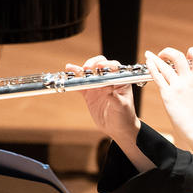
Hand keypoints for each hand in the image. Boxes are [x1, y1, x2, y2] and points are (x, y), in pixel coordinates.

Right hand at [67, 55, 152, 172]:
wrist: (118, 128)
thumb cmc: (124, 115)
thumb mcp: (121, 106)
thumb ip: (114, 96)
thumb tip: (107, 87)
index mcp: (120, 80)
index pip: (113, 67)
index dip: (106, 64)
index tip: (100, 66)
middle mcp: (108, 80)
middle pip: (99, 65)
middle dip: (92, 64)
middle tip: (87, 69)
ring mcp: (98, 86)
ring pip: (88, 74)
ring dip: (79, 70)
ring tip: (71, 68)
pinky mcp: (89, 94)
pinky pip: (80, 84)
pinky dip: (73, 80)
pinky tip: (67, 76)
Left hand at [145, 47, 192, 152]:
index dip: (192, 52)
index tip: (186, 55)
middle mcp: (188, 80)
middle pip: (178, 56)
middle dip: (169, 52)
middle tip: (163, 55)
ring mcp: (177, 87)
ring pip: (164, 65)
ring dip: (155, 58)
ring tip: (149, 55)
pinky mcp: (167, 95)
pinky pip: (157, 76)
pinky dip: (152, 67)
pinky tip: (148, 63)